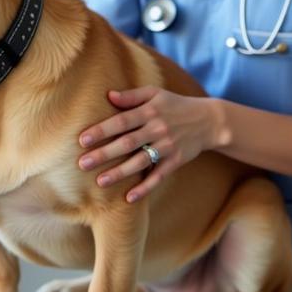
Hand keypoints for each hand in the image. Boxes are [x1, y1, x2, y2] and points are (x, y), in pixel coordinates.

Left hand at [78, 86, 218, 202]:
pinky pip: (159, 176)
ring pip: (140, 162)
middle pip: (127, 143)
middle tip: (82, 164)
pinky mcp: (176, 161)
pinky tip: (129, 198)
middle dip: (104, 154)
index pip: (121, 121)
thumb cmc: (175, 105)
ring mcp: (168, 146)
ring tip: (100, 182)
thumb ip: (131, 96)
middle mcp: (157, 128)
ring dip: (120, 173)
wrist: (209, 121)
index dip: (102, 130)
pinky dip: (145, 188)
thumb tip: (108, 95)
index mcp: (149, 111)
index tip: (82, 139)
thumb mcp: (155, 93)